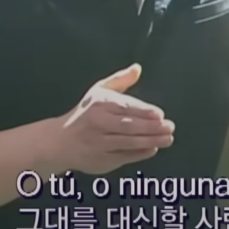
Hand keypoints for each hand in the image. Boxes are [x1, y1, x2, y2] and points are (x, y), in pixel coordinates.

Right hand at [45, 64, 174, 175]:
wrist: (58, 142)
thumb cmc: (84, 114)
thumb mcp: (98, 92)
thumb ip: (120, 80)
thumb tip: (137, 68)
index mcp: (99, 104)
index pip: (124, 107)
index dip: (143, 111)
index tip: (160, 114)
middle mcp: (97, 124)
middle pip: (128, 126)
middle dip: (151, 128)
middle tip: (170, 127)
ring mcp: (97, 144)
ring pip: (127, 143)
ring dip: (150, 141)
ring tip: (167, 139)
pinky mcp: (99, 160)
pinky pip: (123, 157)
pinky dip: (139, 154)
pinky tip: (152, 149)